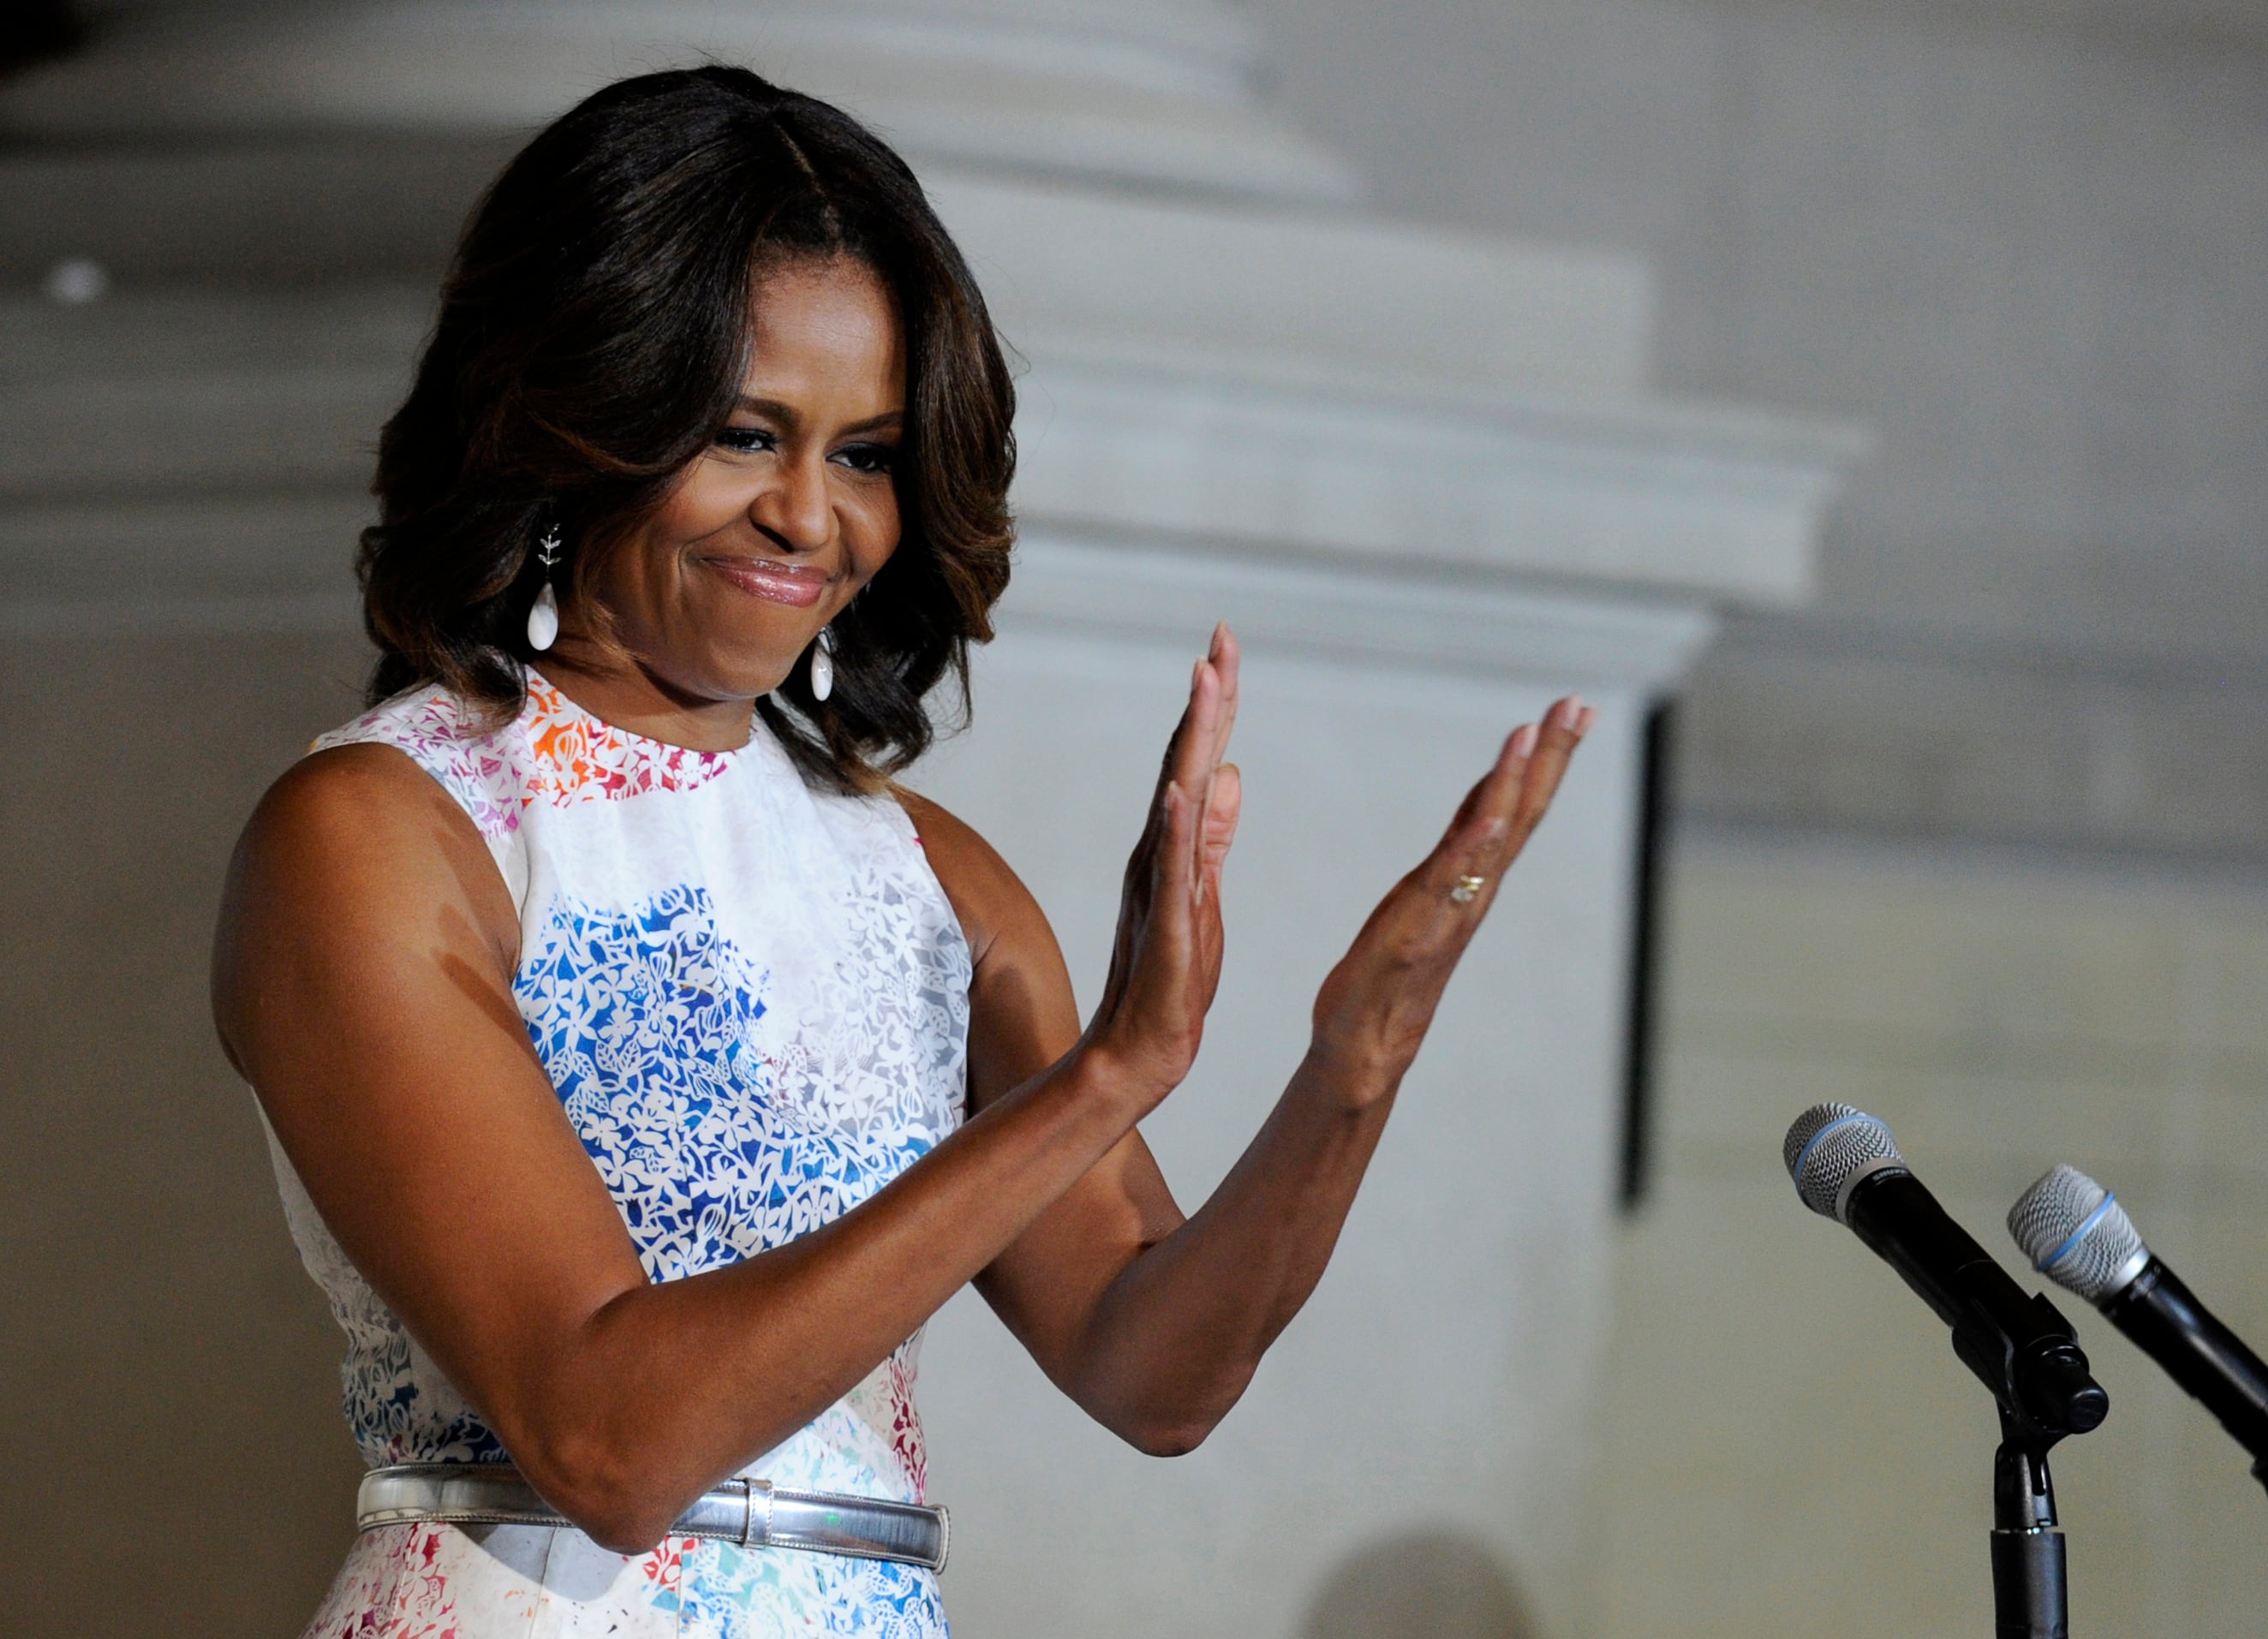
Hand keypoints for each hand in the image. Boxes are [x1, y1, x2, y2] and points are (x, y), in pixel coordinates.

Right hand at [1081, 624, 1243, 1107]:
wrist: (1139, 1053)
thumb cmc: (1170, 982)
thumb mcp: (1203, 896)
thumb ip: (1213, 837)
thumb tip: (1232, 773)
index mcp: (1171, 847)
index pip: (1194, 763)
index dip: (1213, 706)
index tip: (1226, 647)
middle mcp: (1156, 854)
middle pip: (1182, 763)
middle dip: (1206, 700)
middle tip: (1221, 638)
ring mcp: (1157, 887)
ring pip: (1176, 799)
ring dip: (1191, 741)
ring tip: (1205, 684)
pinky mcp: (1165, 927)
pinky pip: (1170, 872)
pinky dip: (1176, 829)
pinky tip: (1181, 790)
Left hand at [1308, 696, 1594, 1102]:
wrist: (1364, 1048)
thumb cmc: (1390, 975)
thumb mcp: (1424, 895)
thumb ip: (1457, 853)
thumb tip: (1486, 803)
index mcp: (1469, 878)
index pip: (1513, 806)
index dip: (1544, 756)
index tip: (1573, 707)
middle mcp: (1471, 892)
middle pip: (1520, 813)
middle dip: (1549, 756)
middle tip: (1577, 704)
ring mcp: (1449, 913)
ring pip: (1493, 839)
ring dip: (1515, 784)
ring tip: (1535, 733)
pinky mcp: (1415, 934)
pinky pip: (1451, 884)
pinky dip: (1476, 848)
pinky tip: (1493, 814)